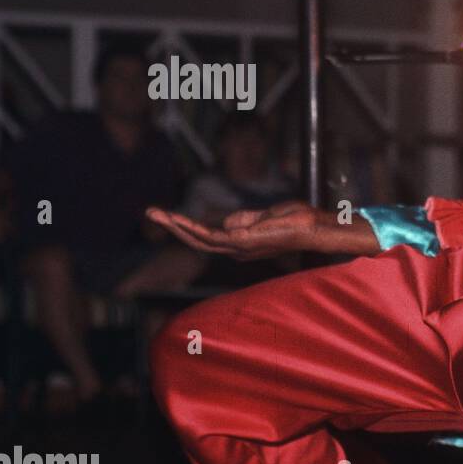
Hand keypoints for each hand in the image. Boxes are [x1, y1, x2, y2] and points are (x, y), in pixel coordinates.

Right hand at [146, 200, 323, 259]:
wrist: (312, 225)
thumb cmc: (295, 219)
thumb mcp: (264, 215)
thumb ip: (244, 219)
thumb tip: (226, 221)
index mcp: (241, 243)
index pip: (208, 238)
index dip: (187, 228)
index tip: (168, 216)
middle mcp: (237, 249)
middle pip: (198, 240)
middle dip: (173, 228)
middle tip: (150, 213)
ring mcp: (238, 247)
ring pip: (198, 240)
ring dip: (175, 227)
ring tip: (154, 214)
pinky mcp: (241, 242)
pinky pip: (210, 236)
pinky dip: (191, 228)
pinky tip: (176, 219)